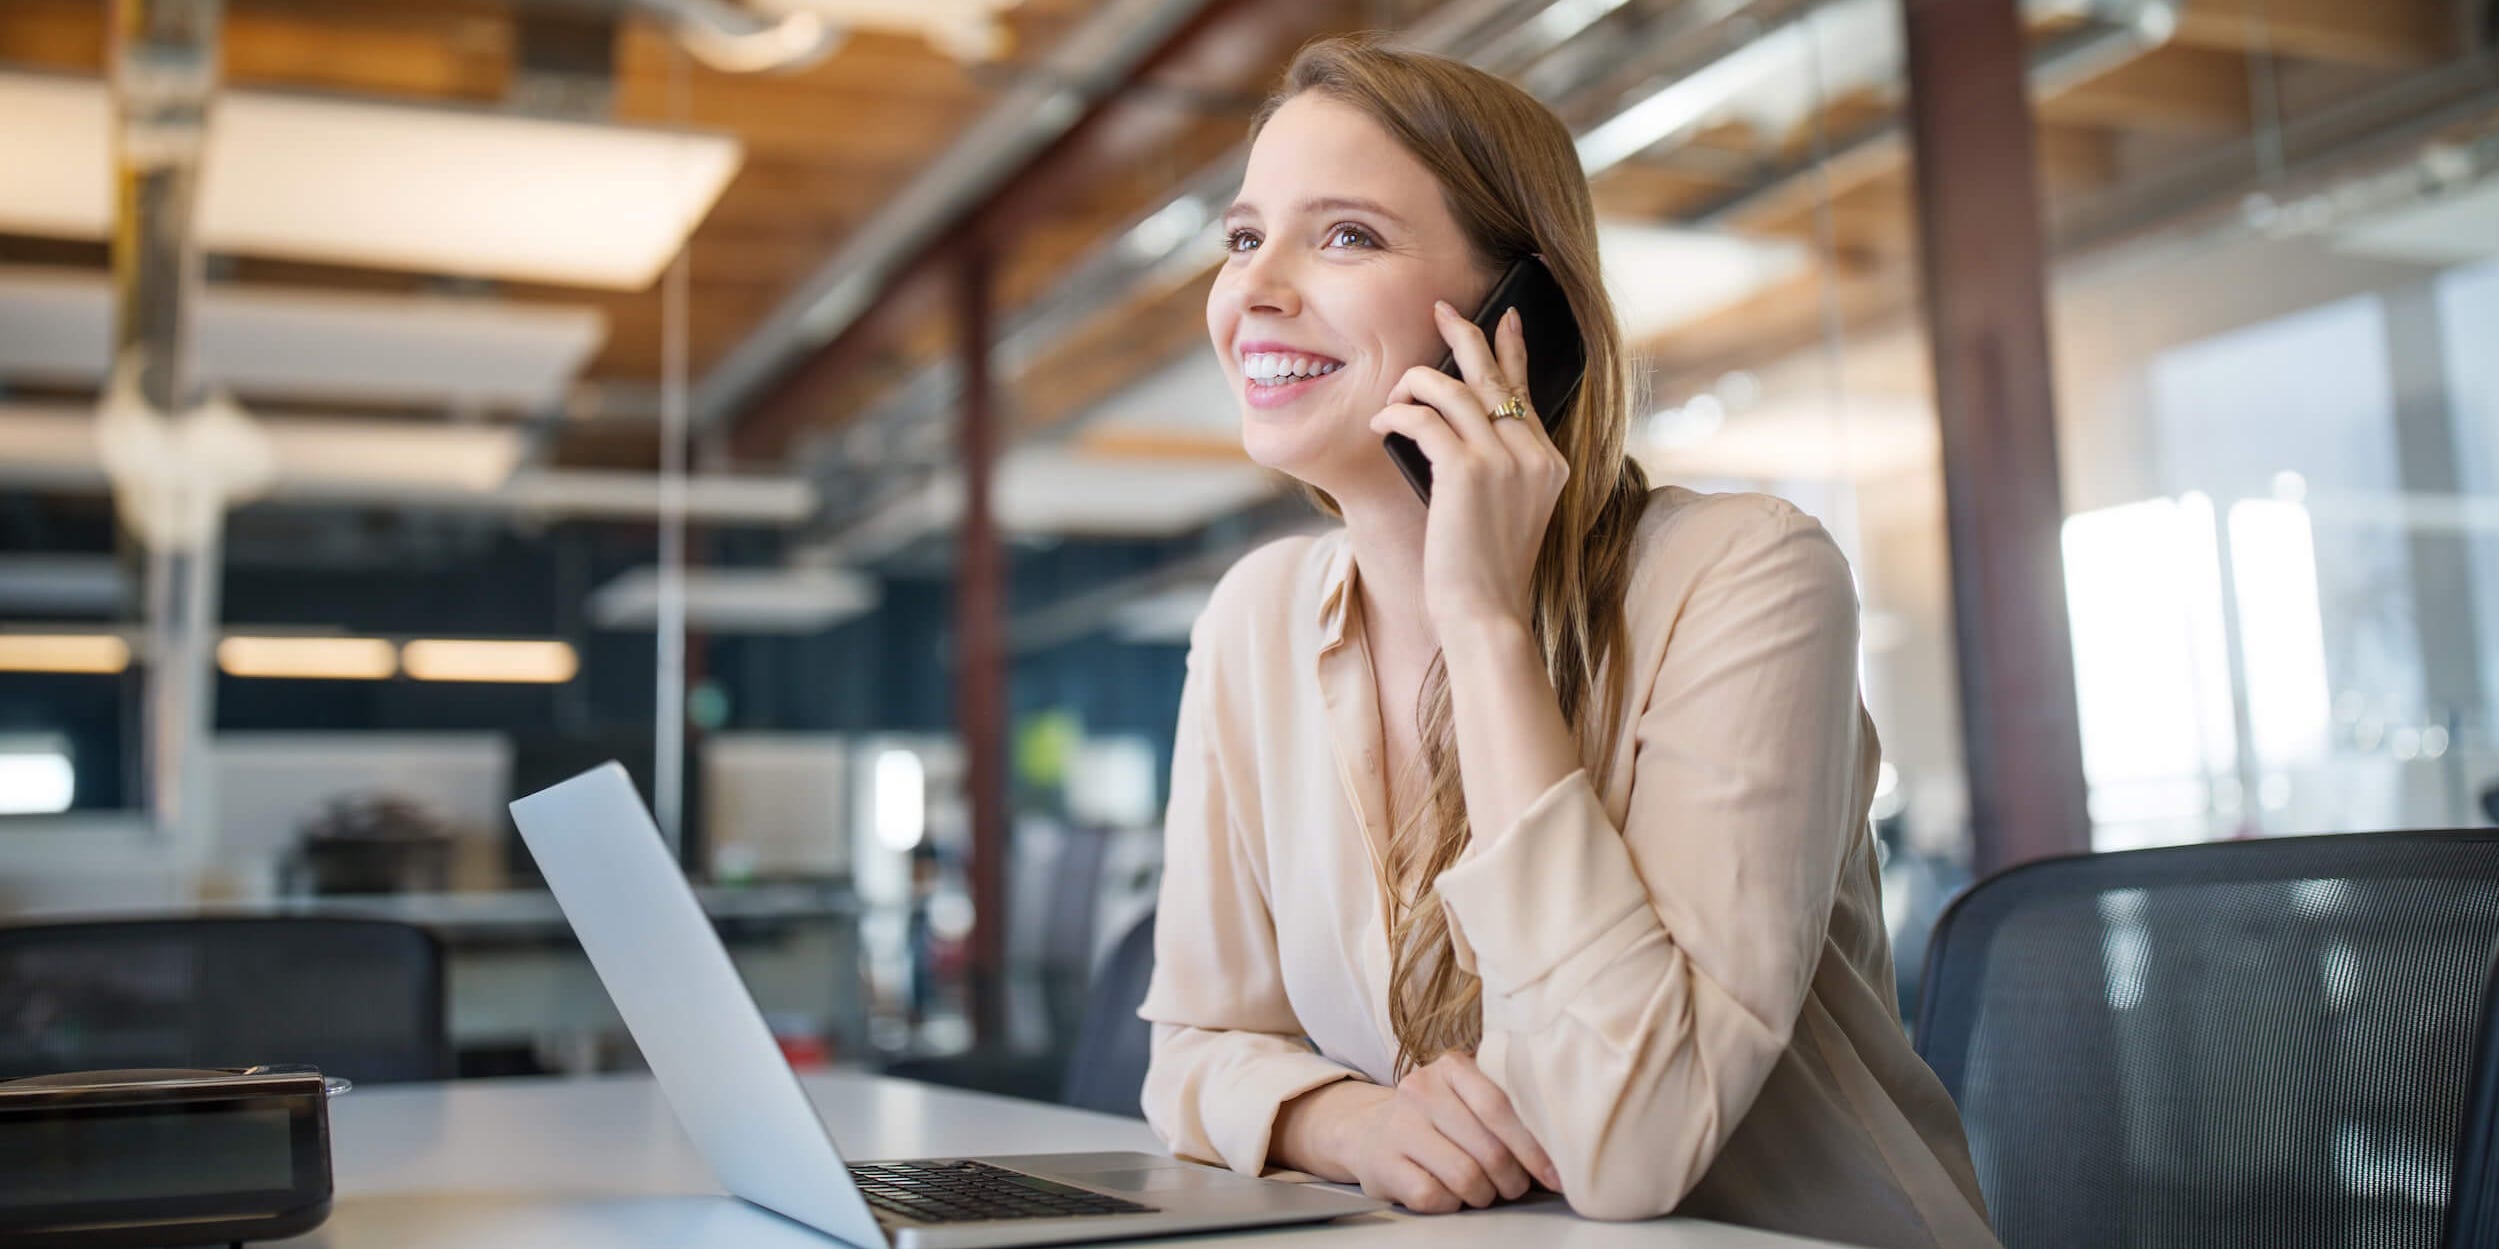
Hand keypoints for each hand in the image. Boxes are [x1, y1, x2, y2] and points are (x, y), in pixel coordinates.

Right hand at [1282, 1054, 1560, 1213]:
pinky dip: (1452, 1203)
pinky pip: (1434, 1196)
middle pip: (1488, 1147)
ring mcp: (1399, 1127)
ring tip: (1484, 1192)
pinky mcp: (1383, 1164)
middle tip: (1516, 1187)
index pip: (1500, 1106)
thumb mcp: (1464, 1096)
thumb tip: (1560, 1146)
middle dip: (1512, 1178)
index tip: (1554, 1173)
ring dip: (1484, 1195)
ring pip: (1465, 1176)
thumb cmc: (1433, 1118)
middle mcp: (1421, 1090)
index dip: (1533, 1146)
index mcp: (1451, 1067)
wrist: (1366, 1131)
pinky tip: (1450, 1194)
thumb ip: (1505, 1106)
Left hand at [1370, 301, 1569, 635]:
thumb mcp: (1506, 513)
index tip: (1503, 319)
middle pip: (1494, 375)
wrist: (1486, 613)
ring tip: (1392, 399)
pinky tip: (1382, 423)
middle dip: (1464, 335)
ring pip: (1452, 390)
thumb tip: (1452, 427)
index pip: (1525, 393)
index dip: (1510, 352)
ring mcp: (1505, 459)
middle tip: (1441, 309)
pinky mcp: (1468, 470)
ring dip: (1413, 386)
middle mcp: (1534, 453)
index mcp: (1550, 463)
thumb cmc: (1485, 572)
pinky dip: (1397, 414)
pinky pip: (1424, 419)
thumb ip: (1498, 470)